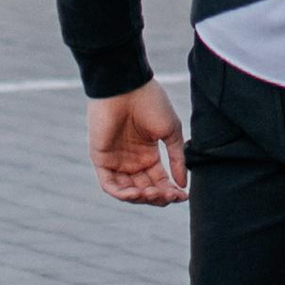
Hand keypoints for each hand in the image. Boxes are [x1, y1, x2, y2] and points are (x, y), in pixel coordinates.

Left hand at [88, 80, 187, 204]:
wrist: (127, 86)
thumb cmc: (150, 102)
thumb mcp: (170, 131)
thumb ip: (177, 158)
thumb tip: (183, 184)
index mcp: (147, 154)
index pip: (159, 181)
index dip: (170, 192)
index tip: (184, 196)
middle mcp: (131, 161)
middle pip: (145, 190)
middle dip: (158, 197)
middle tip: (169, 195)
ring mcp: (116, 161)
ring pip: (128, 192)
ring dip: (142, 198)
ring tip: (154, 193)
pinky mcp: (101, 159)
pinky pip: (110, 185)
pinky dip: (123, 193)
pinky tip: (138, 192)